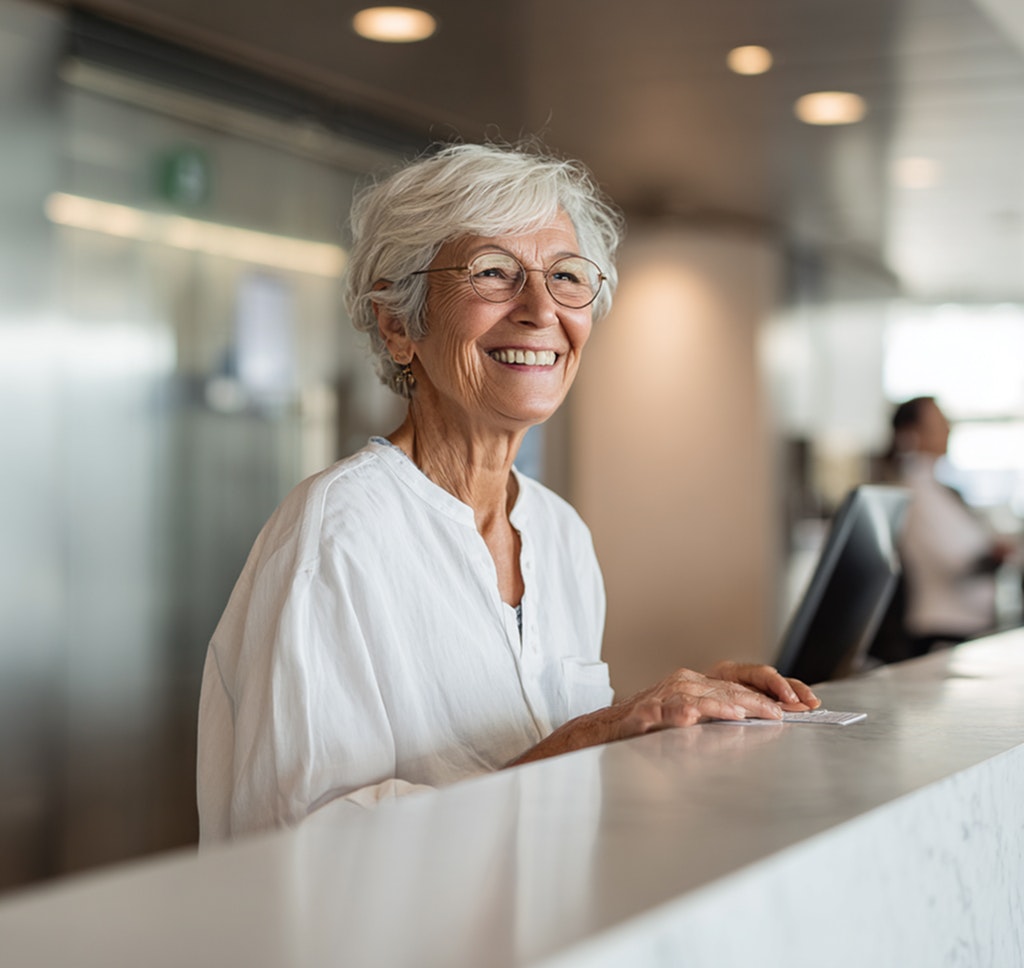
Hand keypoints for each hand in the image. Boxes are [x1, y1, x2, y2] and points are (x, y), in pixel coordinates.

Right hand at [508, 665, 806, 767]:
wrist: (606, 734)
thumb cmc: (653, 731)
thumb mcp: (696, 721)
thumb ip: (725, 719)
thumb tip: (771, 722)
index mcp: (701, 683)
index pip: (745, 677)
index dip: (776, 687)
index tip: (806, 703)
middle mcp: (687, 682)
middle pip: (733, 687)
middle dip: (767, 698)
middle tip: (793, 711)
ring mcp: (667, 694)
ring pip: (706, 696)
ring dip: (733, 705)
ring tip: (759, 713)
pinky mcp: (647, 712)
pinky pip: (671, 710)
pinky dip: (684, 714)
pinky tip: (695, 719)